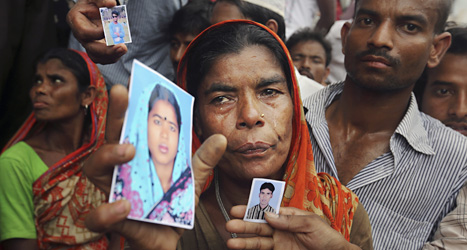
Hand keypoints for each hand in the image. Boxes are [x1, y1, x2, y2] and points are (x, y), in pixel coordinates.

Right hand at [67, 0, 126, 63]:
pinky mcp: (96, 49)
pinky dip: (113, 56)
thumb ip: (101, 0)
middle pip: (90, 48)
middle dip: (107, 50)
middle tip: (123, 47)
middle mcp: (80, 35)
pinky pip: (103, 58)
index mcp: (75, 21)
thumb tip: (111, 4)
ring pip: (96, 56)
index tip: (110, 29)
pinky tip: (121, 50)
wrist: (92, 8)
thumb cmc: (92, 3)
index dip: (97, 34)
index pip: (84, 33)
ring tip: (123, 48)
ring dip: (111, 56)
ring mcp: (88, 43)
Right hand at [83, 85, 227, 248]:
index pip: (129, 127)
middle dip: (115, 115)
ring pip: (94, 169)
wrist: (171, 239)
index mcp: (138, 156)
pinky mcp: (113, 220)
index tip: (127, 85)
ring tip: (128, 151)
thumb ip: (203, 161)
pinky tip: (124, 205)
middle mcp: (120, 169)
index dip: (125, 106)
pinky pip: (98, 215)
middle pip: (109, 137)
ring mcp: (113, 192)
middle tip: (122, 96)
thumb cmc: (174, 205)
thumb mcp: (191, 180)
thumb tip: (221, 138)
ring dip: (108, 155)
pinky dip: (107, 210)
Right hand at [226, 206, 360, 249]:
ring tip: (230, 241)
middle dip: (244, 224)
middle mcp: (281, 228)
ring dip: (244, 240)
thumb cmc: (327, 237)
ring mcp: (280, 242)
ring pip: (258, 240)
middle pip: (259, 225)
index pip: (267, 210)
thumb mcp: (311, 224)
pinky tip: (241, 248)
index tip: (238, 209)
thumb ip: (289, 220)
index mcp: (288, 215)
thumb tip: (268, 214)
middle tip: (230, 224)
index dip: (252, 209)